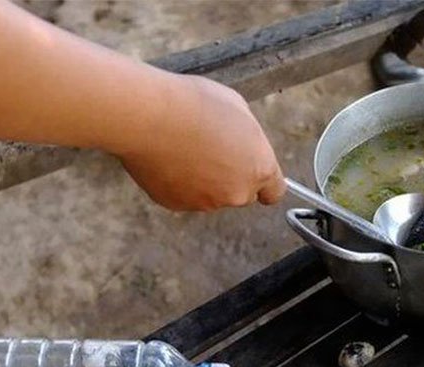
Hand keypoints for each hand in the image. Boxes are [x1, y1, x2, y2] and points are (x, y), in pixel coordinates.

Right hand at [117, 75, 285, 210]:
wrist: (149, 117)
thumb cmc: (193, 105)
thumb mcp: (237, 107)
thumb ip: (247, 137)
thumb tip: (242, 143)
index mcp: (259, 168)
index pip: (273, 192)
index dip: (264, 181)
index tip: (254, 174)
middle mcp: (236, 192)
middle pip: (240, 192)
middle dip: (230, 176)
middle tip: (210, 148)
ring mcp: (206, 202)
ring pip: (211, 194)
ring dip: (204, 179)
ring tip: (185, 148)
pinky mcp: (176, 205)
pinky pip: (183, 195)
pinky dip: (179, 182)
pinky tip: (169, 157)